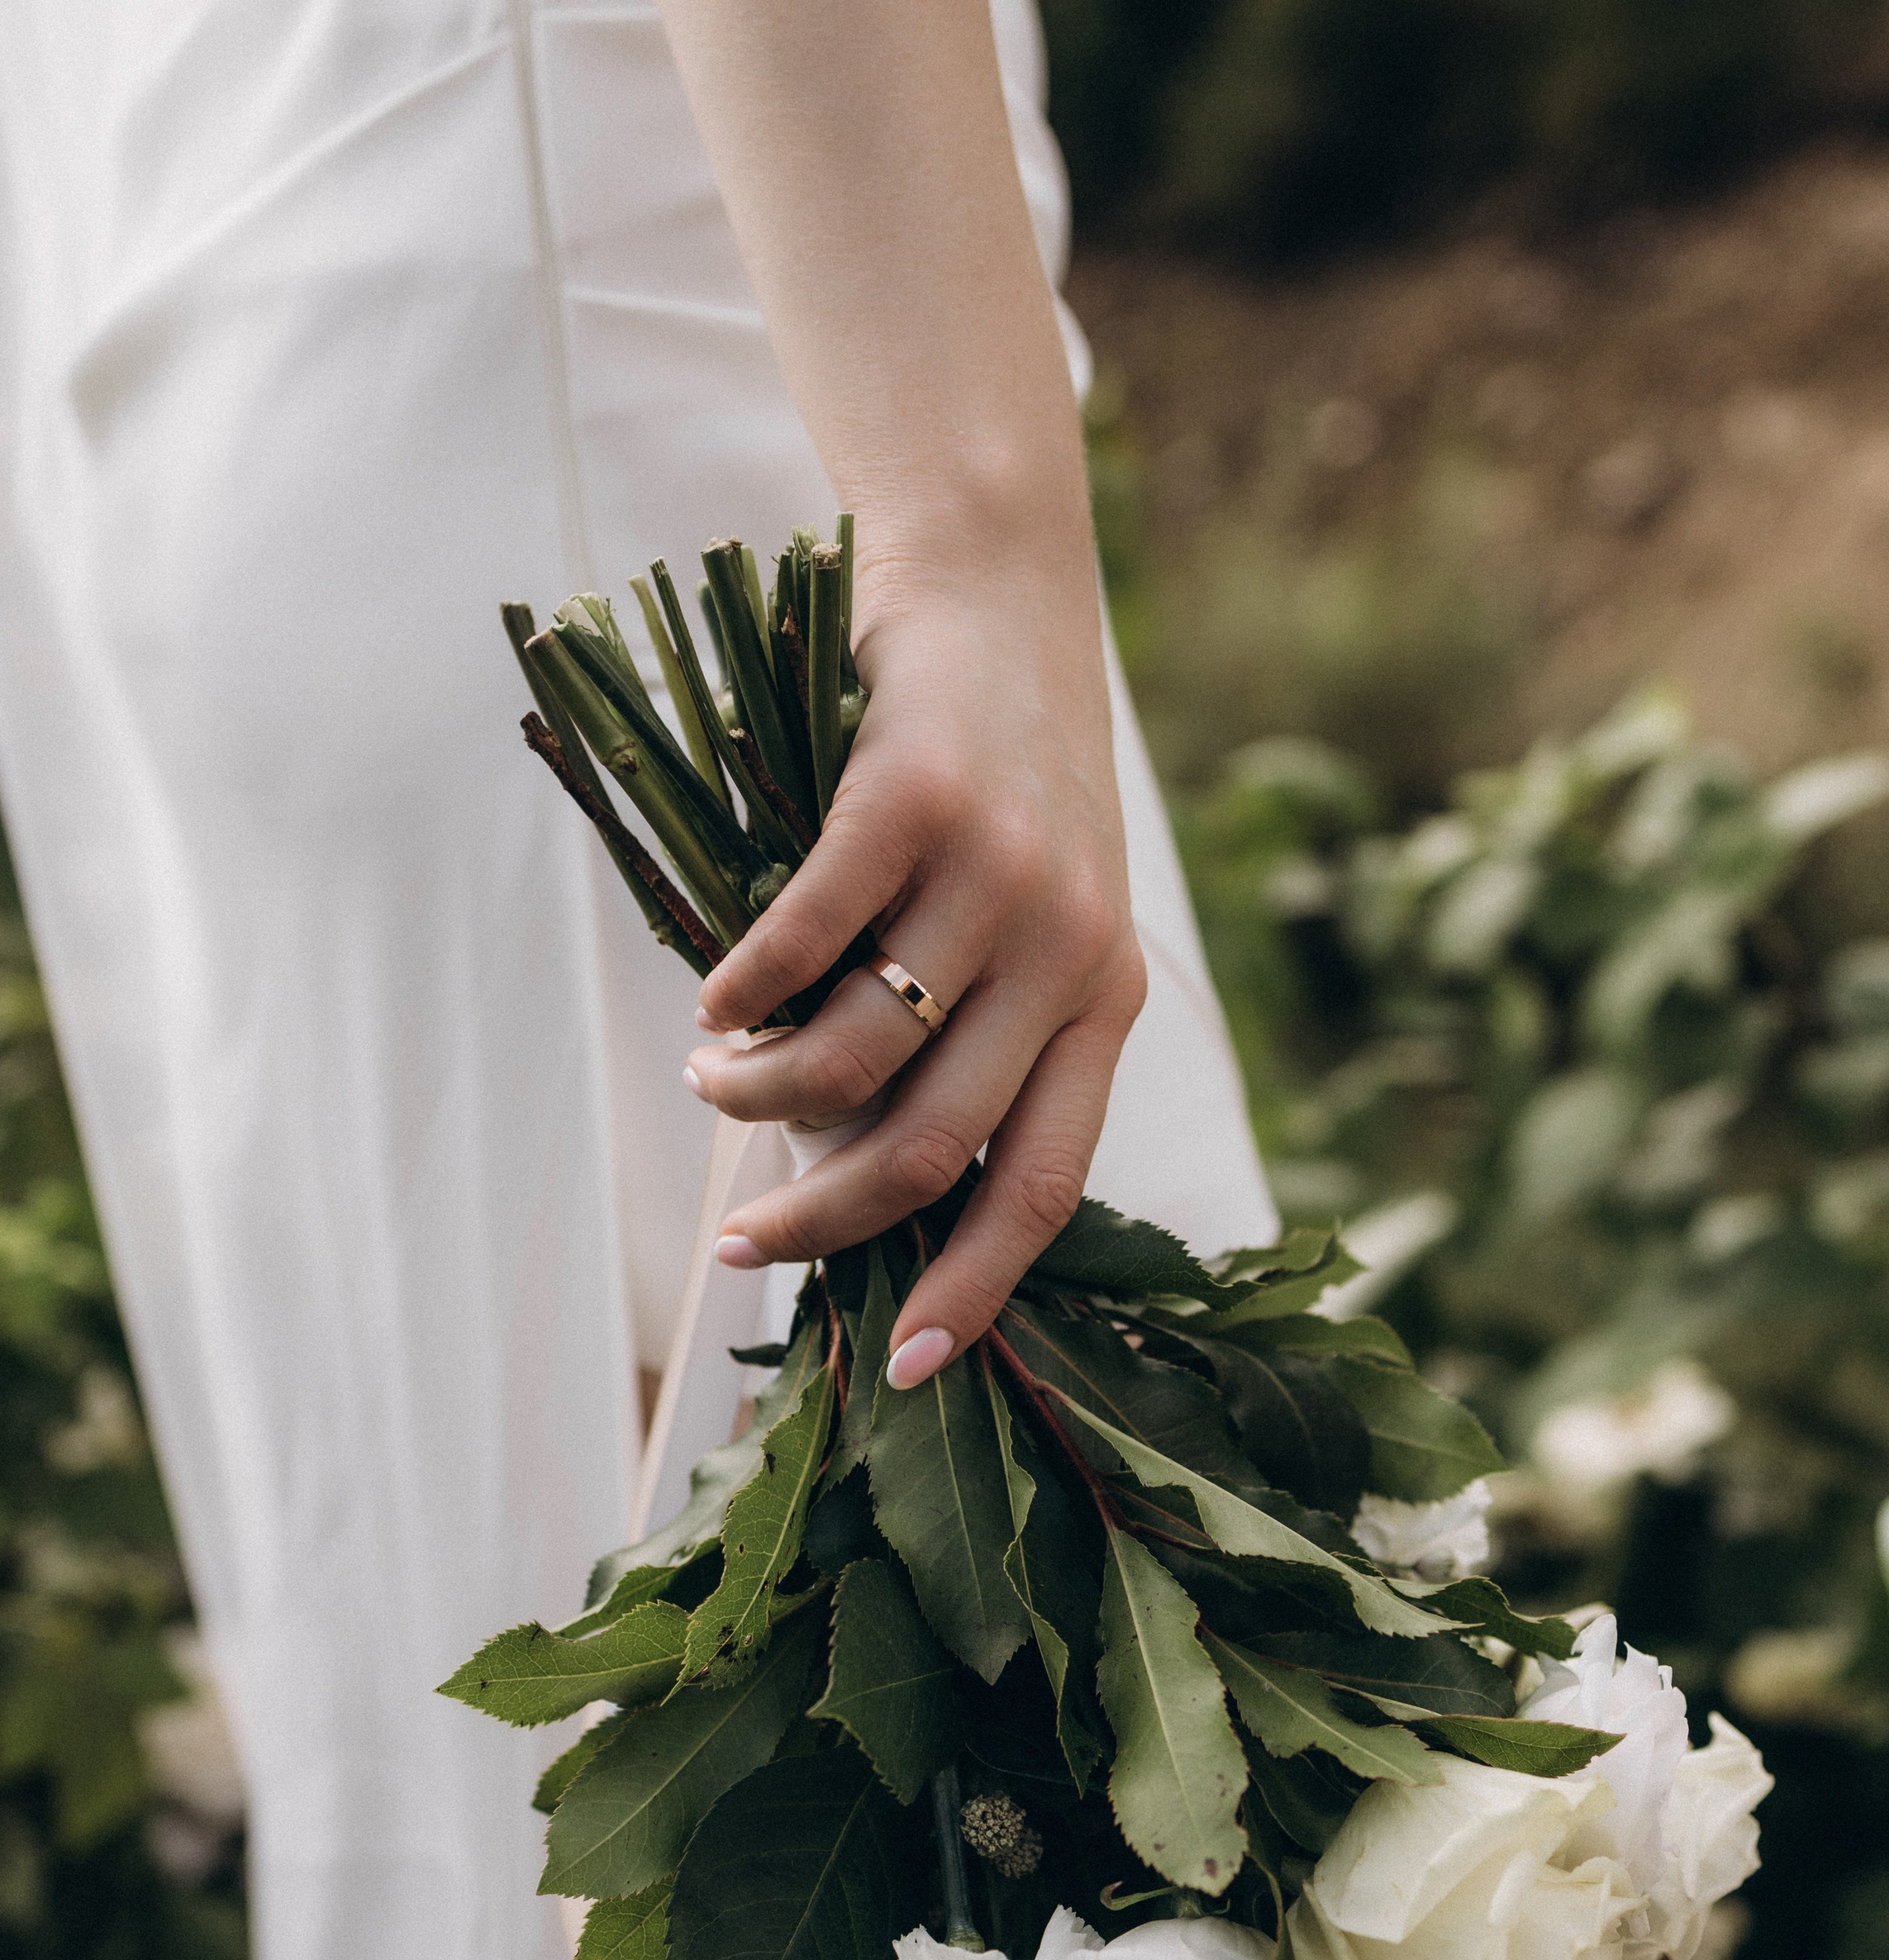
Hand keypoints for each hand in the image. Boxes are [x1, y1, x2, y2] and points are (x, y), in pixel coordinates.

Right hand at [682, 554, 1145, 1379]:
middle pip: (933, 1144)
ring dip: (759, 1093)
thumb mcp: (1034, 915)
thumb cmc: (999, 781)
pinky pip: (806, 942)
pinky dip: (741, 992)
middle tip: (740, 1245)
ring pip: (857, 1053)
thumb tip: (859, 1172)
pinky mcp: (918, 801)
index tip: (906, 1367)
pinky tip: (711, 1007)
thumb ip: (979, 1033)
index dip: (974, 1289)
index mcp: (1107, 1002)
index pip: (1045, 1186)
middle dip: (824, 1220)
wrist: (998, 592)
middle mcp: (1069, 950)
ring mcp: (999, 876)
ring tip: (712, 1082)